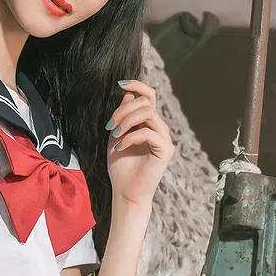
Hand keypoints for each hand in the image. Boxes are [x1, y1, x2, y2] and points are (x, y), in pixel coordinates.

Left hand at [106, 77, 174, 206]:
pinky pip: (148, 132)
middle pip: (145, 102)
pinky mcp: (166, 149)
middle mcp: (159, 127)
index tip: (120, 84)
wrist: (126, 191)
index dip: (137, 85)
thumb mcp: (116, 135)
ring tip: (115, 136)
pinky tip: (120, 147)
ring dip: (126, 121)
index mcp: (149, 122)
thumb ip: (122, 116)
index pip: (148, 95)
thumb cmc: (121, 167)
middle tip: (110, 126)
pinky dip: (130, 137)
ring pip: (148, 113)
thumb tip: (127, 94)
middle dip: (123, 110)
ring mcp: (164, 138)